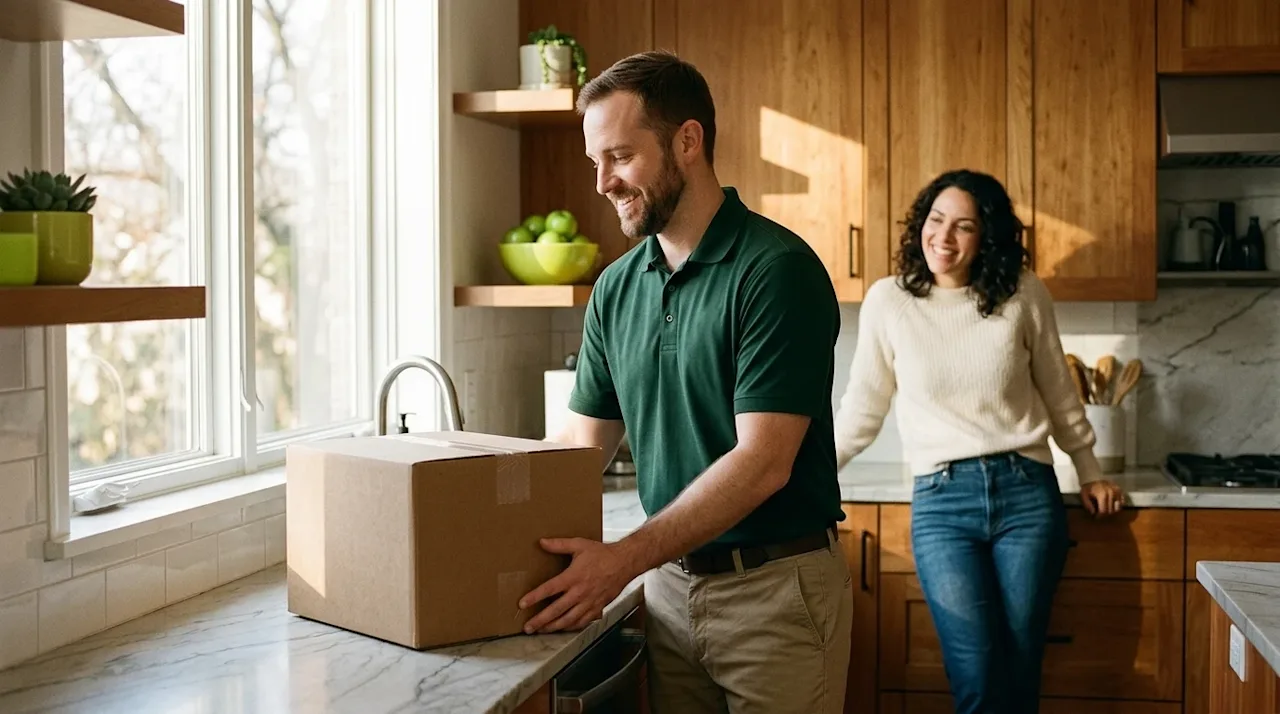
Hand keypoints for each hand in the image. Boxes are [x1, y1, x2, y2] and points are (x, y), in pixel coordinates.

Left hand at [518, 538, 637, 634]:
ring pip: (568, 620)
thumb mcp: (579, 544)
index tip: (522, 604)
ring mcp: (589, 602)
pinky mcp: (597, 607)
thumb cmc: (602, 553)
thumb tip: (541, 542)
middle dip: (540, 620)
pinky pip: (582, 622)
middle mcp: (580, 592)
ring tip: (541, 630)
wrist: (624, 563)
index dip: (535, 597)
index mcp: (573, 576)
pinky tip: (562, 628)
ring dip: (553, 627)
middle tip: (527, 627)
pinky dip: (570, 627)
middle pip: (556, 610)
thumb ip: (559, 545)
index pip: (549, 589)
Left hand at [1080, 479, 1124, 516]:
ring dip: (1111, 511)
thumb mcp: (1084, 495)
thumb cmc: (1088, 487)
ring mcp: (1117, 492)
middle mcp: (1112, 494)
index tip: (1096, 517)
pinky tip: (1111, 506)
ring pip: (1117, 508)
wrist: (1093, 476)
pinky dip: (1117, 506)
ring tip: (1106, 510)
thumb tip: (1093, 513)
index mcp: (1102, 495)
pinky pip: (1122, 502)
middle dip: (1105, 515)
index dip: (1099, 516)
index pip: (1104, 511)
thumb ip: (1087, 504)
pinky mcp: (1120, 491)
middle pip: (1110, 511)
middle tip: (1100, 514)